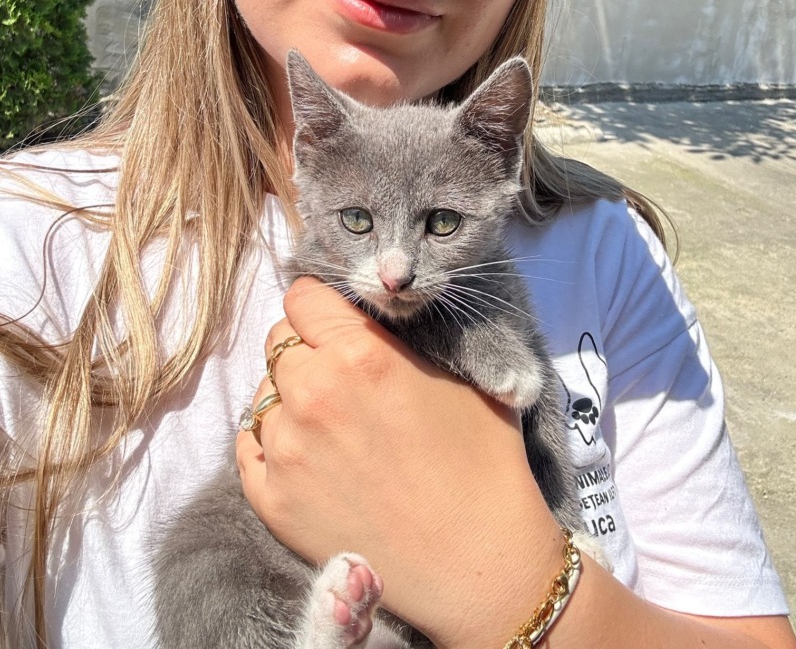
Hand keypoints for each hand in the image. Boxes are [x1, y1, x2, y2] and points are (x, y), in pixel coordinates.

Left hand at [235, 277, 562, 647]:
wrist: (478, 564)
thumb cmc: (483, 465)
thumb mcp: (460, 376)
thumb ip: (405, 338)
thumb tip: (375, 317)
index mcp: (360, 352)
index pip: (304, 297)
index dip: (322, 307)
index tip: (335, 322)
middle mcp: (313, 392)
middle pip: (277, 341)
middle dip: (305, 349)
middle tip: (340, 376)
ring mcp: (286, 448)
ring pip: (263, 393)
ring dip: (289, 398)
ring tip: (332, 425)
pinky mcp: (272, 500)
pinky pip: (248, 446)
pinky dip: (271, 443)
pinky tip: (310, 456)